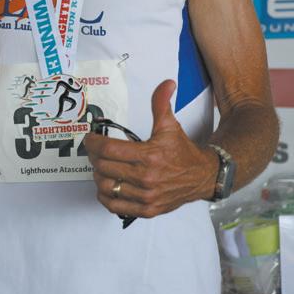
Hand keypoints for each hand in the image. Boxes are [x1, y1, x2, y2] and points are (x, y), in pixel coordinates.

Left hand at [84, 79, 218, 218]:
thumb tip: (166, 83)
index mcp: (149, 156)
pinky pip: (114, 206)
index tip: (90, 138)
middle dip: (93, 156)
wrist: (202, 177)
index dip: (93, 143)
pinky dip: (105, 196)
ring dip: (97, 175)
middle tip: (93, 150)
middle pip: (103, 167)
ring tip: (100, 166)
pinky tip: (107, 185)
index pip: (108, 150)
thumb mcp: (170, 125)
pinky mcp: (147, 210)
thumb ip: (161, 103)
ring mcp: (146, 196)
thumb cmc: (182, 152)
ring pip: (106, 187)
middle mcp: (146, 178)